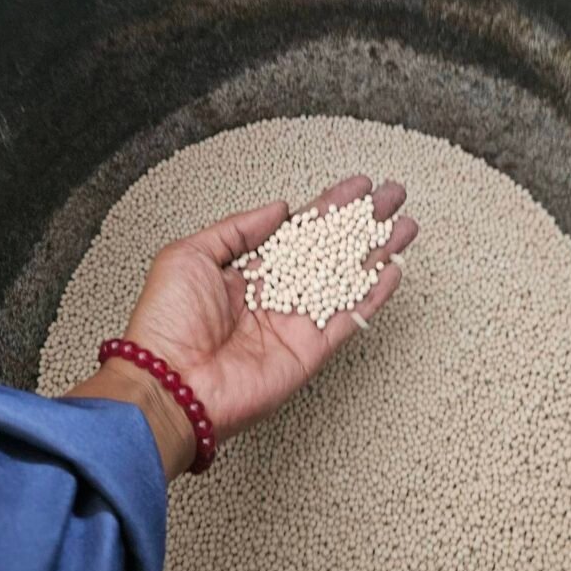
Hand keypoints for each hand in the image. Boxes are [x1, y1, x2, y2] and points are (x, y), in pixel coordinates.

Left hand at [97, 176, 416, 475]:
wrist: (169, 383)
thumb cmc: (166, 322)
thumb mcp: (190, 253)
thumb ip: (239, 229)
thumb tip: (278, 208)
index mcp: (248, 271)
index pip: (299, 231)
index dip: (330, 208)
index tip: (357, 187)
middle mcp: (276, 295)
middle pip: (331, 251)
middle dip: (362, 223)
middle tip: (391, 197)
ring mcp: (296, 322)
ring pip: (348, 279)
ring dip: (377, 252)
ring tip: (405, 226)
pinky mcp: (310, 350)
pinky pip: (349, 318)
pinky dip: (373, 296)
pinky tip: (392, 270)